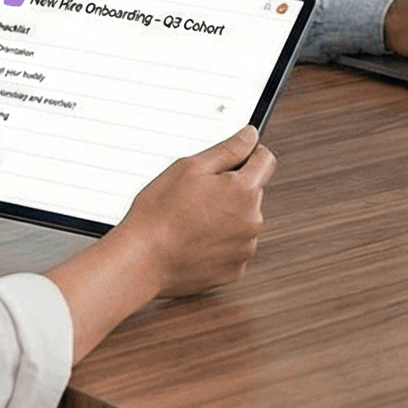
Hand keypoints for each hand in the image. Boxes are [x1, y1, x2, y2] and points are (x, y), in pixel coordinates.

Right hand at [111, 127, 275, 297]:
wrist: (142, 261)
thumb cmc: (159, 214)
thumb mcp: (189, 168)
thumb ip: (228, 149)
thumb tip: (251, 136)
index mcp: (244, 191)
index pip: (265, 160)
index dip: (248, 154)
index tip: (233, 158)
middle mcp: (252, 221)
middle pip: (252, 193)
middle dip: (231, 189)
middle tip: (197, 194)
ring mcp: (244, 249)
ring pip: (242, 222)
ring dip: (226, 217)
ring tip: (191, 220)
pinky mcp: (233, 271)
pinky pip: (233, 248)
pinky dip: (219, 243)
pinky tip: (193, 241)